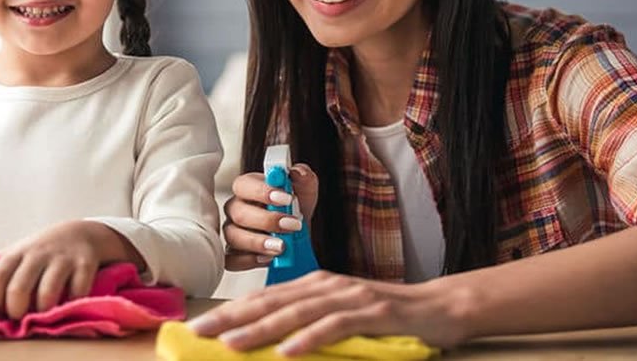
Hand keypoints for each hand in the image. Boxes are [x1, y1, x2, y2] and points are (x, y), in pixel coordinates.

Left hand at [0, 220, 136, 318]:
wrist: (82, 232)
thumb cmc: (43, 250)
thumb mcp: (19, 252)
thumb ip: (1, 268)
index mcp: (17, 252)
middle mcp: (38, 253)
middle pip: (18, 289)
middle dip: (16, 311)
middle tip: (21, 316)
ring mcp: (63, 258)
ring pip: (47, 294)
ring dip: (42, 312)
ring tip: (43, 314)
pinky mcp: (85, 263)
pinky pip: (77, 291)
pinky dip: (71, 303)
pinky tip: (68, 302)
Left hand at [186, 270, 471, 354]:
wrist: (439, 307)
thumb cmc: (386, 317)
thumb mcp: (341, 318)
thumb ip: (308, 325)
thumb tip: (270, 345)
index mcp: (315, 285)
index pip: (264, 299)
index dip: (229, 312)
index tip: (197, 328)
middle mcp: (327, 286)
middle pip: (271, 303)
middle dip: (231, 318)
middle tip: (198, 333)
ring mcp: (349, 297)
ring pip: (296, 313)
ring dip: (261, 329)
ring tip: (231, 344)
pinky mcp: (373, 313)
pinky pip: (335, 326)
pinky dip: (309, 338)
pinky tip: (288, 351)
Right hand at [223, 163, 317, 270]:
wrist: (296, 239)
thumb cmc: (294, 211)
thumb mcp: (305, 193)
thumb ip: (304, 178)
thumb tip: (298, 172)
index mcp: (248, 188)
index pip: (243, 184)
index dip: (262, 191)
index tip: (287, 199)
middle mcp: (236, 208)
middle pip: (238, 212)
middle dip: (267, 220)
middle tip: (293, 225)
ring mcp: (232, 232)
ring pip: (234, 236)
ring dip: (260, 242)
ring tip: (282, 246)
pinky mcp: (233, 254)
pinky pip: (231, 260)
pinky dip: (249, 261)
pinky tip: (268, 259)